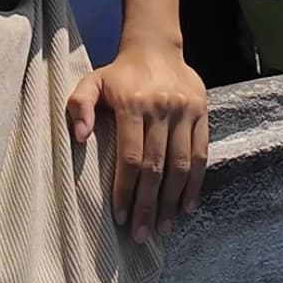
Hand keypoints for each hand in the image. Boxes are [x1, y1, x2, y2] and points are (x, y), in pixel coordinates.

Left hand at [67, 43, 207, 242]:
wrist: (156, 47)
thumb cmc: (120, 74)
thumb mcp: (92, 81)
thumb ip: (79, 105)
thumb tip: (80, 138)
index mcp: (132, 104)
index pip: (131, 157)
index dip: (126, 190)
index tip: (120, 218)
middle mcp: (161, 108)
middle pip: (156, 167)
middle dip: (148, 205)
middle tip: (141, 235)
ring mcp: (185, 111)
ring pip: (180, 165)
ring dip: (172, 201)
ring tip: (163, 228)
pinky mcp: (202, 113)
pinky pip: (200, 154)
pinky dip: (195, 184)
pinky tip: (186, 207)